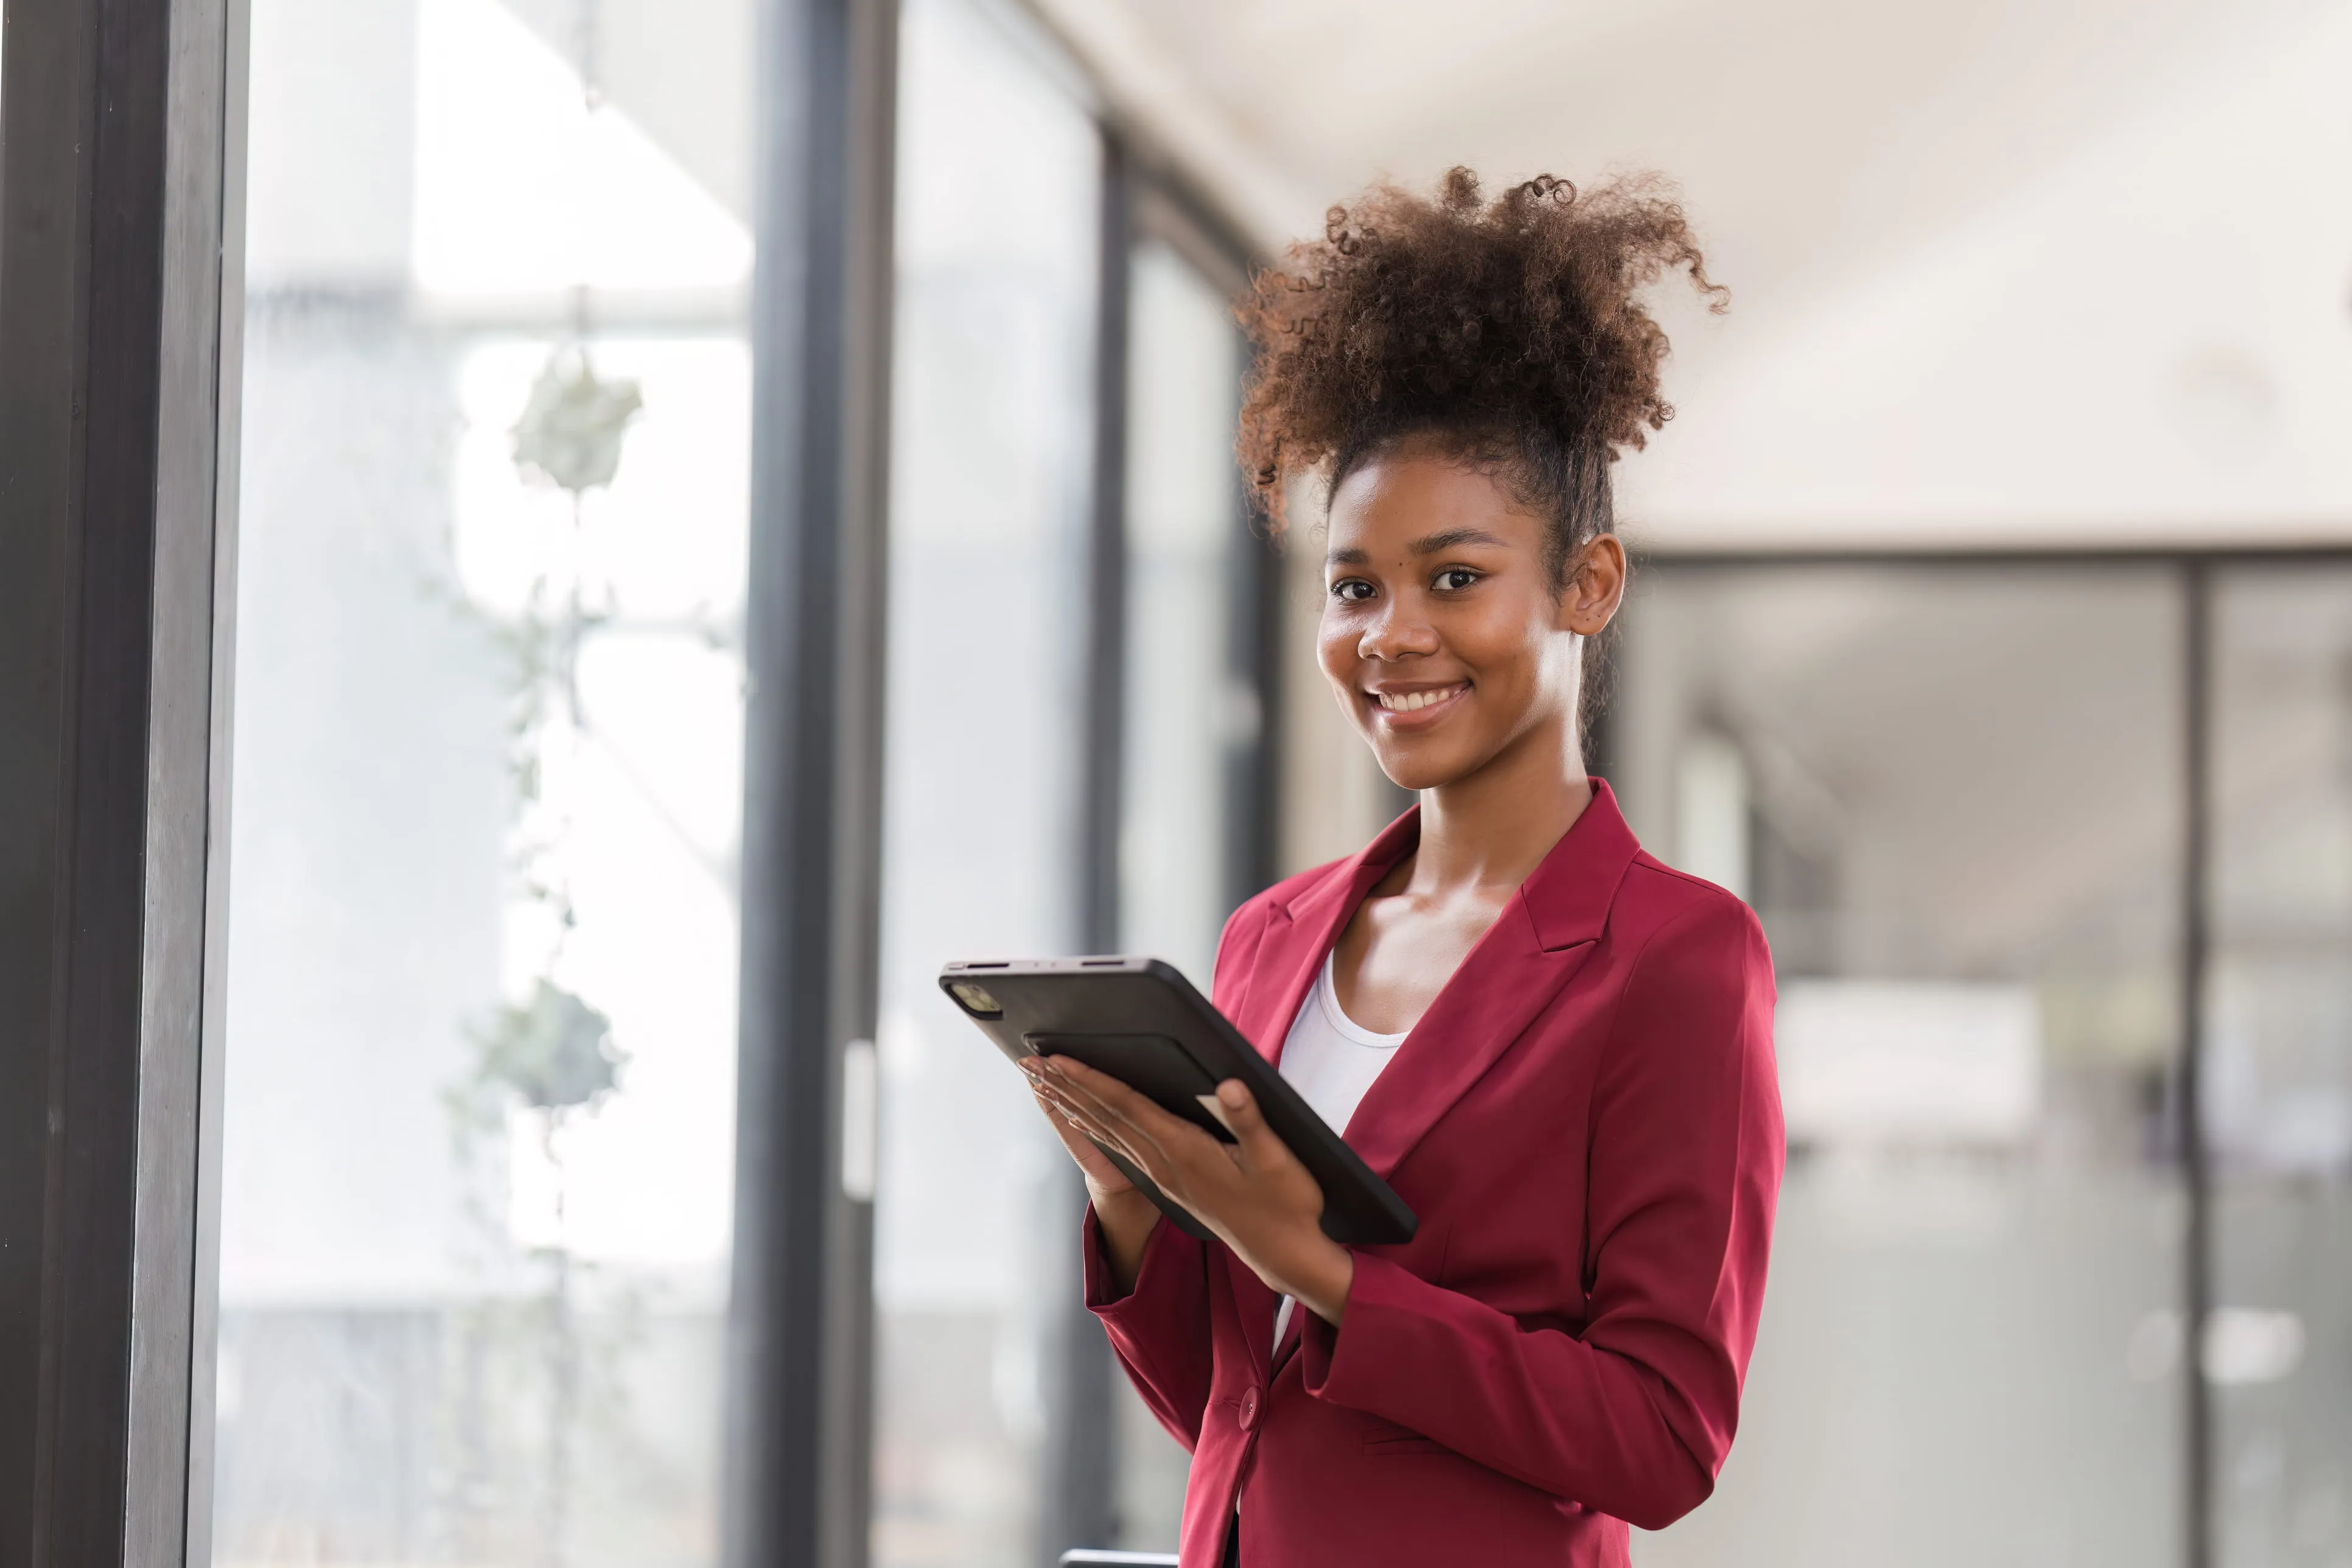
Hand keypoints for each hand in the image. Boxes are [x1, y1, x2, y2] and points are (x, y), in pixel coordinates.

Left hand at [1024, 1056, 1354, 1325]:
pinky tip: (1082, 1119)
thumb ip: (1249, 1121)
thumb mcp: (1277, 1160)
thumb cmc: (1285, 1205)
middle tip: (1029, 1064)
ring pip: (1107, 1133)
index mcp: (1184, 1152)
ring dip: (1072, 1105)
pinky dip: (1094, 1128)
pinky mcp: (1169, 1183)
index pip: (1127, 1107)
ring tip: (1043, 1084)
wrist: (1283, 1254)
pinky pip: (1119, 1149)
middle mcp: (1164, 1164)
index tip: (1058, 1059)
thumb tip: (1229, 1085)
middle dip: (1066, 1088)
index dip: (1091, 1080)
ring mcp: (1163, 1176)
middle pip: (1105, 1118)